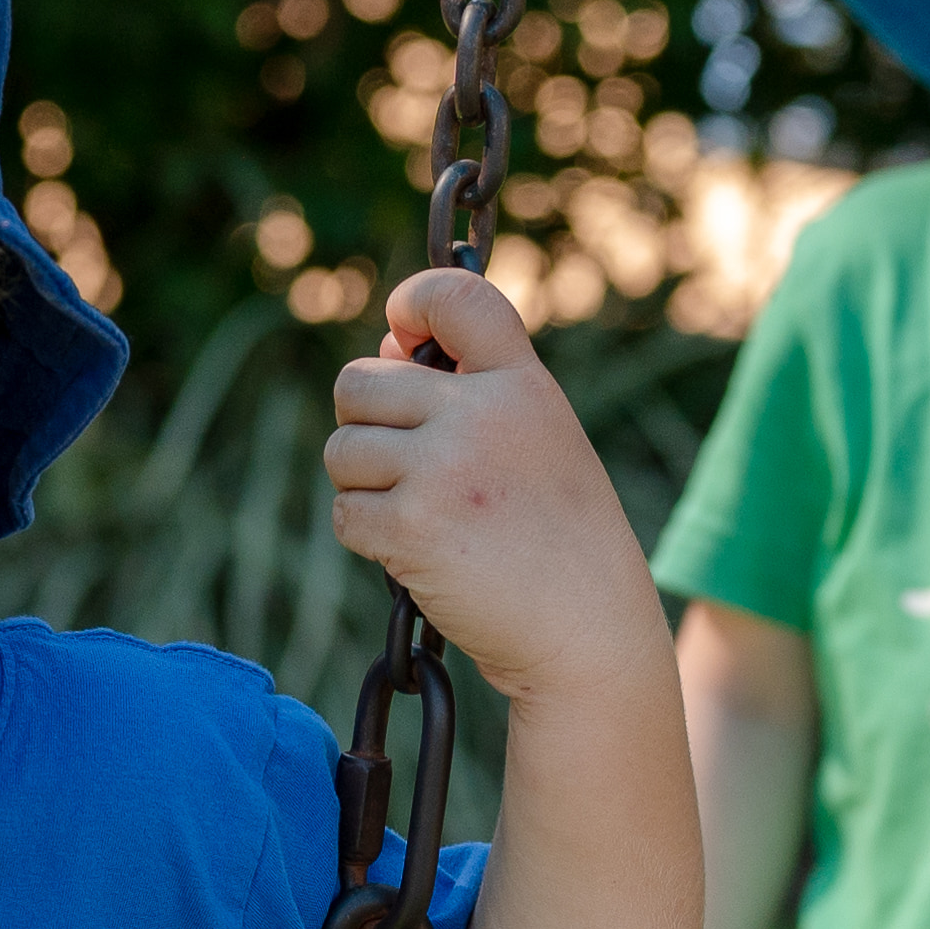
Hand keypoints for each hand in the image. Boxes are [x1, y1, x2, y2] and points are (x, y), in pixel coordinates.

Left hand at [323, 266, 664, 709]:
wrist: (588, 632)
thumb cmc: (560, 540)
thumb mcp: (539, 443)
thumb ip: (470, 391)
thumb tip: (385, 348)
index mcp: (523, 384)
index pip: (454, 296)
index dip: (413, 303)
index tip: (405, 336)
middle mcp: (483, 414)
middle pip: (359, 383)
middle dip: (365, 425)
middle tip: (406, 468)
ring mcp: (444, 469)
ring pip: (341, 450)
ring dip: (362, 486)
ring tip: (419, 516)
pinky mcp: (413, 528)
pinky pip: (345, 513)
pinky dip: (367, 537)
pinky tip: (416, 555)